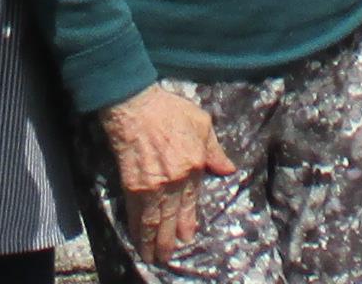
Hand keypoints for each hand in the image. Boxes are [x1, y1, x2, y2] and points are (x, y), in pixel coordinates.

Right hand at [98, 84, 233, 262]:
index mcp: (194, 166)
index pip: (192, 201)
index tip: (188, 236)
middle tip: (169, 255)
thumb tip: (228, 170)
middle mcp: (176, 181)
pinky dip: (137, 229)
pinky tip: (136, 239)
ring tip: (154, 257)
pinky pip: (136, 213)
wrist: (135, 105)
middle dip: (171, 239)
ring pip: (155, 222)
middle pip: (174, 217)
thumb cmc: (169, 109)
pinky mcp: (133, 185)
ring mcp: (154, 186)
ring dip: (154, 242)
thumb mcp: (202, 123)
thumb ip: (215, 150)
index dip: (189, 222)